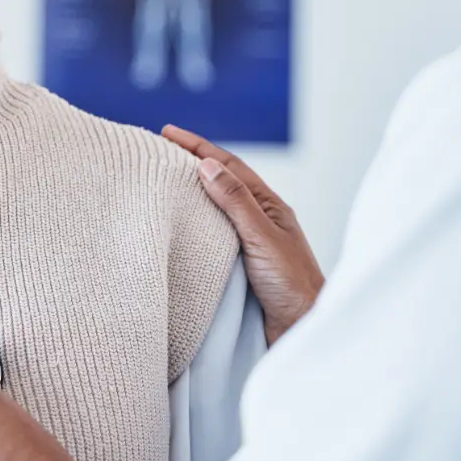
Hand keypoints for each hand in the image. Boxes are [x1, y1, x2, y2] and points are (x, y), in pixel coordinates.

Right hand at [163, 126, 324, 343]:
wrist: (303, 327)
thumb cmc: (292, 284)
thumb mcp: (261, 237)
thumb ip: (235, 202)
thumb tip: (206, 165)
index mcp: (269, 205)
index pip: (229, 167)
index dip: (198, 147)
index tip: (168, 133)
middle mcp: (259, 219)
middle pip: (221, 182)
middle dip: (191, 163)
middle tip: (158, 151)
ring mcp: (249, 241)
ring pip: (216, 208)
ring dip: (191, 192)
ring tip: (162, 181)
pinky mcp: (239, 265)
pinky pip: (212, 235)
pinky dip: (194, 222)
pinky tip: (178, 224)